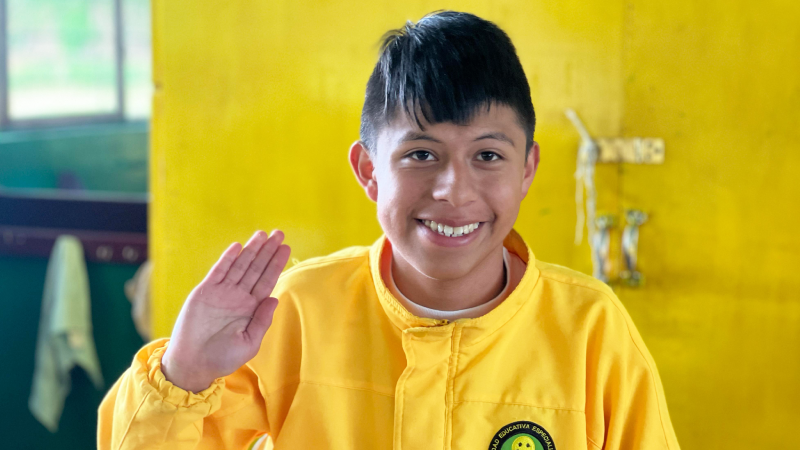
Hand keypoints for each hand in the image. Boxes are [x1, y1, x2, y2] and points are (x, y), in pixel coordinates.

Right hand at [161, 230, 290, 391]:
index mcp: (252, 308)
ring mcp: (222, 292)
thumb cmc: (223, 358)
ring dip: (251, 250)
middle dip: (267, 251)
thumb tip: (274, 298)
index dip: (276, 264)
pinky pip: (218, 271)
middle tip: (279, 233)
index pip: (267, 281)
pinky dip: (227, 259)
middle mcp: (239, 297)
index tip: (286, 248)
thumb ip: (262, 321)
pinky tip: (238, 247)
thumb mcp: (249, 344)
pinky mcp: (204, 292)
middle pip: (256, 269)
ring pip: (240, 266)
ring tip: (262, 234)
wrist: (193, 364)